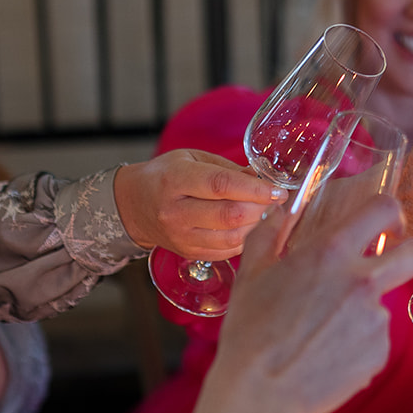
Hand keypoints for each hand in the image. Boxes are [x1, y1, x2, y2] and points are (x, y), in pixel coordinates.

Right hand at [111, 149, 283, 258]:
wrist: (134, 205)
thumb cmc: (166, 176)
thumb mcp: (192, 159)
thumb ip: (228, 169)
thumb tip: (263, 180)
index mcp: (175, 179)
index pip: (221, 186)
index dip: (255, 189)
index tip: (278, 190)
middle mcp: (176, 212)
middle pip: (230, 215)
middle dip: (261, 208)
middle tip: (275, 201)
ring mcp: (181, 237)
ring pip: (232, 238)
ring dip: (257, 226)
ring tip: (266, 213)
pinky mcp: (189, 253)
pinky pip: (227, 251)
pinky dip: (245, 239)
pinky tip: (250, 227)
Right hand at [212, 193, 412, 412]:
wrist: (260, 391)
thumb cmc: (250, 331)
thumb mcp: (251, 273)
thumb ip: (269, 234)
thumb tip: (281, 212)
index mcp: (330, 252)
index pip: (383, 209)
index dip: (390, 213)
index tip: (385, 224)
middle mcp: (362, 282)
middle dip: (410, 252)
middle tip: (389, 262)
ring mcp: (375, 320)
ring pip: (382, 303)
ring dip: (361, 311)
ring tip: (321, 332)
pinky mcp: (379, 353)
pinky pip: (374, 338)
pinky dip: (356, 343)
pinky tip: (326, 353)